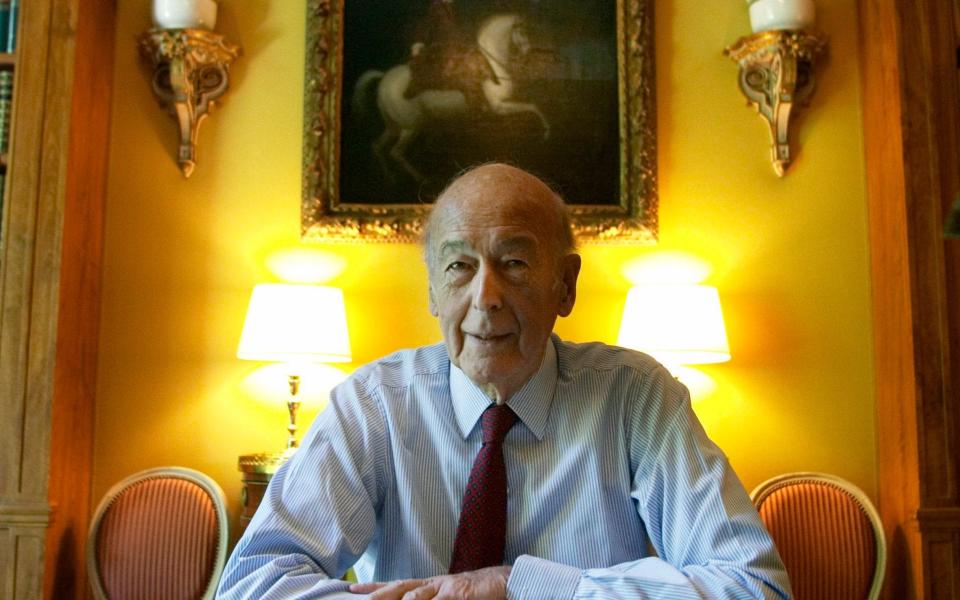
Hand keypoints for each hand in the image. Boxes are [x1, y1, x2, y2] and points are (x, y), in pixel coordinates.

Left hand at [348, 565, 510, 598]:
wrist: (502, 582)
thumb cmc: (474, 594)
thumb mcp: (447, 599)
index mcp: (428, 586)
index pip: (396, 586)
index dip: (374, 587)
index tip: (352, 590)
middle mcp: (433, 584)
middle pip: (400, 588)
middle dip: (379, 595)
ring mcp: (445, 588)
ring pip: (415, 597)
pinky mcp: (458, 595)